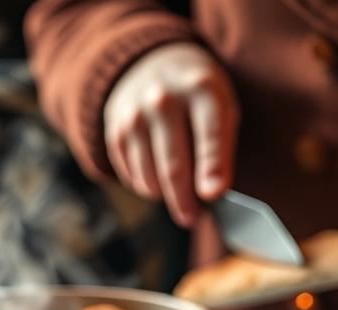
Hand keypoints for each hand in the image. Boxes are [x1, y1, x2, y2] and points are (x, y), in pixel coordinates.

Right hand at [104, 43, 239, 226]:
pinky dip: (147, 185)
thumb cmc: (199, 98)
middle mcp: (164, 98)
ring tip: (179, 193)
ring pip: (148, 178)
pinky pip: (131, 175)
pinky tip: (158, 177)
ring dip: (165, 195)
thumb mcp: (222, 108)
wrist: (153, 64)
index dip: (211, 165)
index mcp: (201, 89)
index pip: (209, 133)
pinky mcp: (115, 130)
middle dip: (185, 200)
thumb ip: (222, 149)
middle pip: (173, 165)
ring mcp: (134, 114)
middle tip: (193, 218)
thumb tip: (210, 195)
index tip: (213, 194)